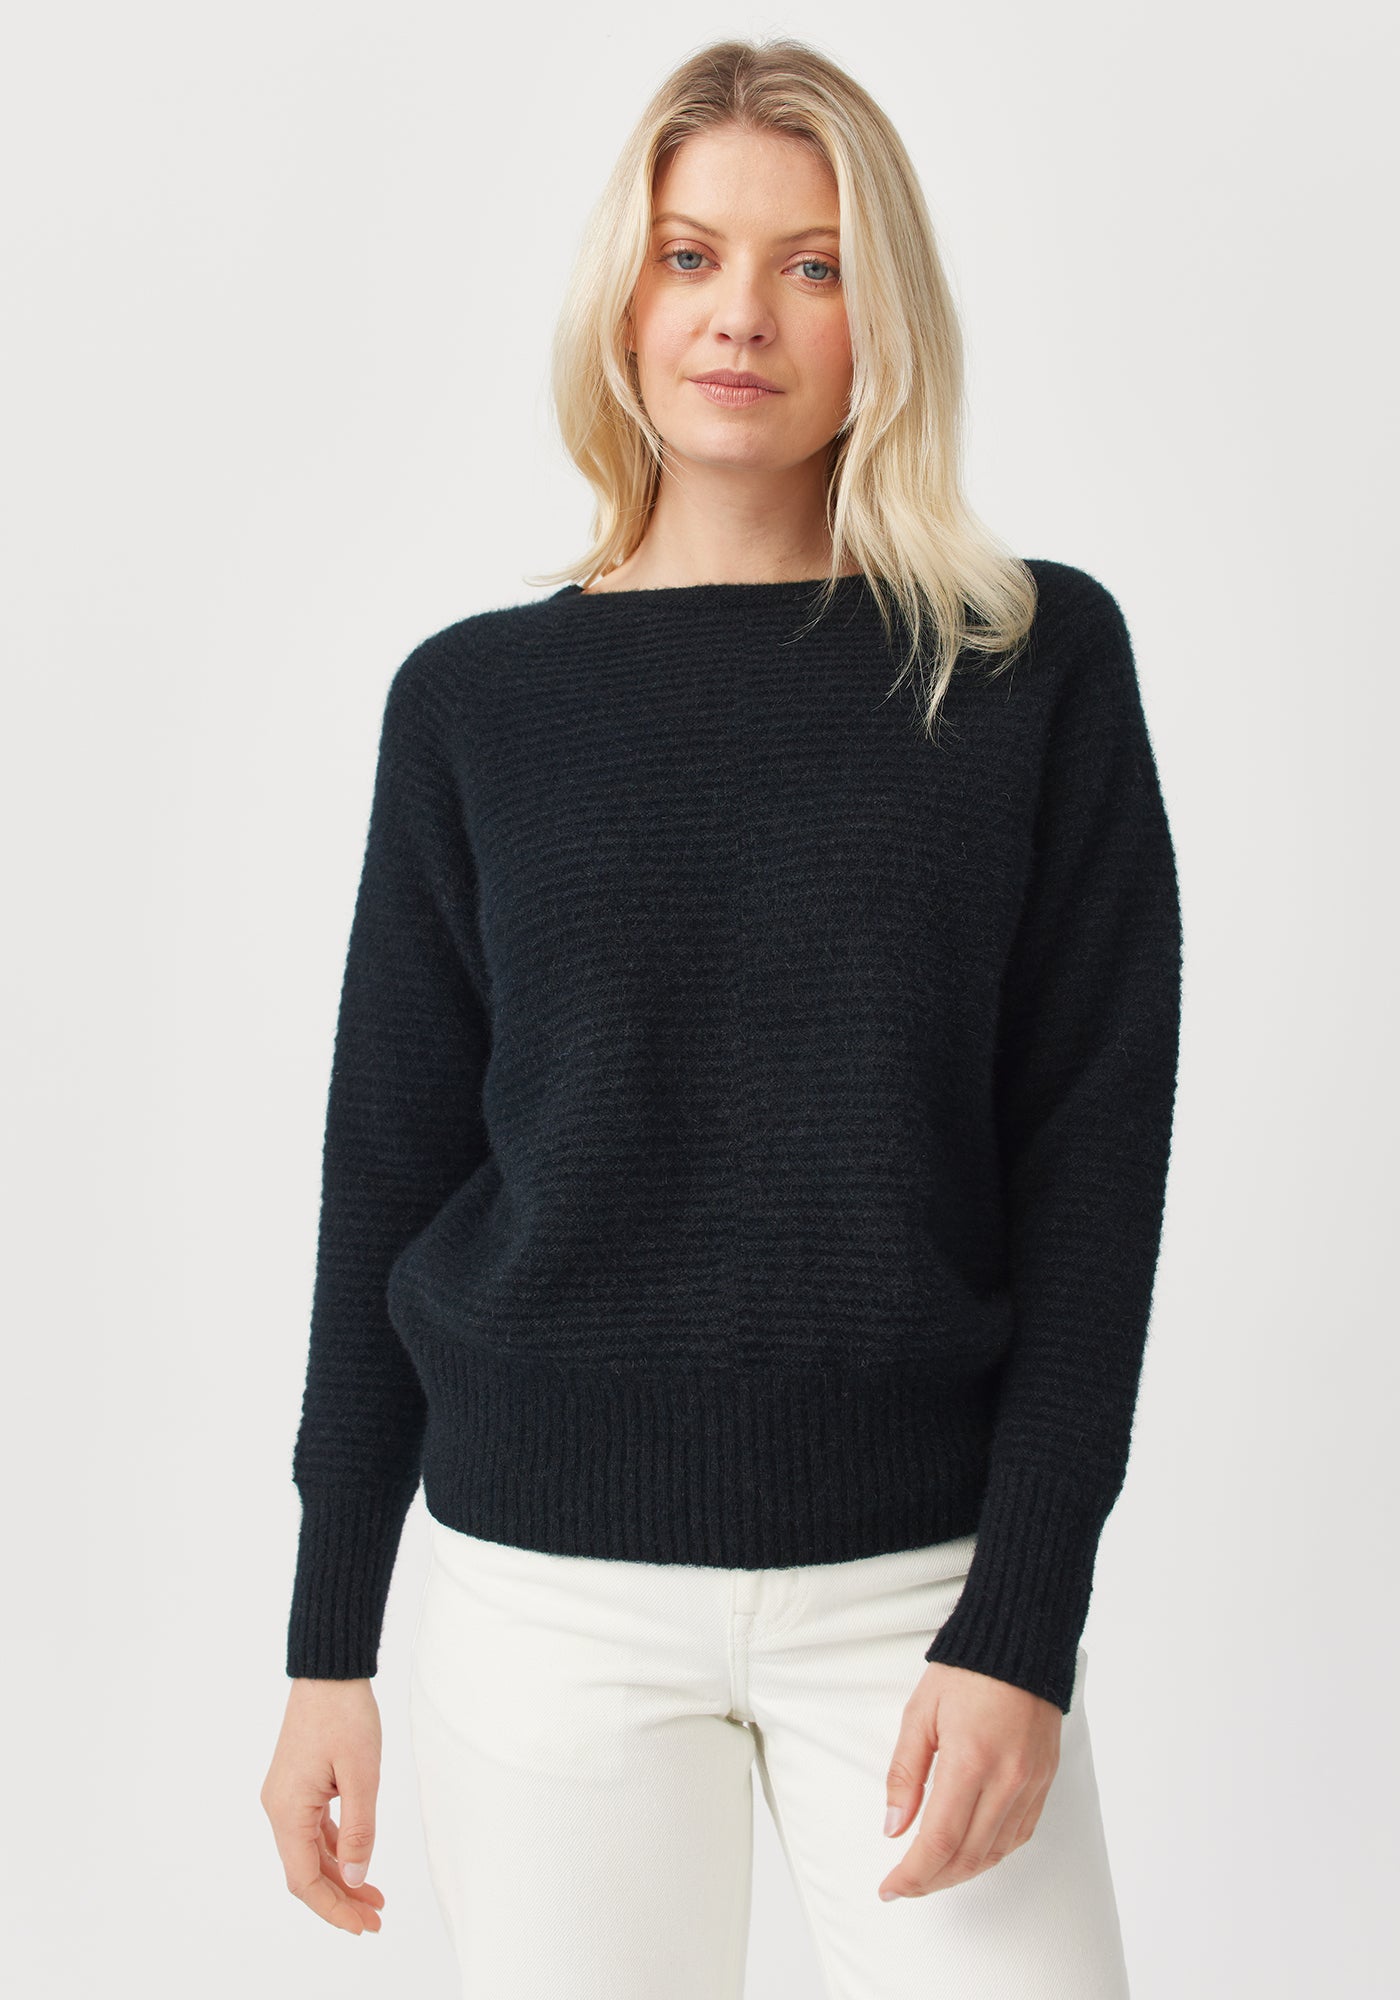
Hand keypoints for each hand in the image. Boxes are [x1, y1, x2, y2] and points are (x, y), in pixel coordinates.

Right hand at [260, 1677, 386, 1933]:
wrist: (329, 1672)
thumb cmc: (344, 1715)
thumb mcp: (361, 1774)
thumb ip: (359, 1830)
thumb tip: (356, 1877)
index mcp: (287, 1810)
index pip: (304, 1879)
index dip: (333, 1908)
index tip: (364, 1925)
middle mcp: (279, 1809)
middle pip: (306, 1871)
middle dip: (340, 1898)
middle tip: (376, 1918)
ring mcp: (287, 1797)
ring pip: (311, 1852)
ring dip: (341, 1875)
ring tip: (375, 1897)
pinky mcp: (298, 1785)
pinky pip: (314, 1830)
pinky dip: (336, 1849)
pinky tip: (359, 1860)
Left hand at [877, 1660, 1061, 1898]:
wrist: (1019, 1642)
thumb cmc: (965, 1672)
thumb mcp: (919, 1714)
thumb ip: (904, 1774)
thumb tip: (893, 1828)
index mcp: (970, 1761)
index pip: (939, 1841)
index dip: (912, 1874)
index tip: (889, 1888)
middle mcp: (1007, 1779)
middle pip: (968, 1856)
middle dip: (932, 1880)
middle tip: (904, 1885)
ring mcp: (1031, 1783)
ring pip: (996, 1853)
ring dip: (961, 1872)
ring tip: (931, 1874)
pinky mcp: (1046, 1780)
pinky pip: (1020, 1834)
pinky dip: (993, 1853)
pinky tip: (971, 1852)